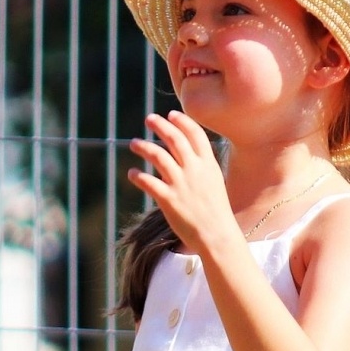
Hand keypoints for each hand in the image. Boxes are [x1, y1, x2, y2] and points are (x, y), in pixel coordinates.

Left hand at [126, 111, 237, 257]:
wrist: (217, 235)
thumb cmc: (216, 211)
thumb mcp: (214, 182)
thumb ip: (202, 167)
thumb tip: (188, 155)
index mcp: (208, 164)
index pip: (195, 134)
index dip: (182, 121)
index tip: (171, 114)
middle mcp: (194, 170)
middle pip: (174, 139)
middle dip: (160, 125)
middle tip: (149, 119)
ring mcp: (181, 184)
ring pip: (158, 156)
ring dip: (144, 147)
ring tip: (134, 143)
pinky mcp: (168, 199)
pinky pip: (148, 182)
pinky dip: (138, 175)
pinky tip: (132, 173)